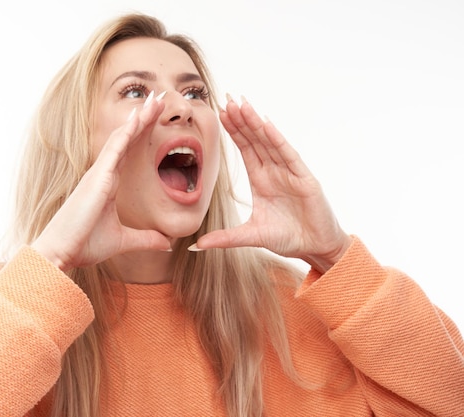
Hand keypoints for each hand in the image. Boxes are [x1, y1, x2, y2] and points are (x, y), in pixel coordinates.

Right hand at [31, 94, 171, 270]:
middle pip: (127, 139)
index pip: (129, 151)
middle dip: (144, 118)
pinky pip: (114, 151)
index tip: (157, 117)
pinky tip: (138, 118)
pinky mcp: (96, 180)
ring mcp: (98, 174)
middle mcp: (102, 174)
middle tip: (159, 99)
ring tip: (155, 101)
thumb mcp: (123, 241)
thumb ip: (146, 239)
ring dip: (139, 119)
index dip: (142, 132)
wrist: (61, 253)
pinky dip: (126, 133)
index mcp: (108, 184)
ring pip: (121, 139)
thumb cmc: (84, 244)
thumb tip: (168, 243)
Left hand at [194, 96, 350, 272]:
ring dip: (255, 123)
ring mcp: (290, 172)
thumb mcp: (251, 236)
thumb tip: (196, 245)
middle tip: (226, 99)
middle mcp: (274, 171)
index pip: (245, 149)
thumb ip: (225, 238)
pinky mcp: (305, 179)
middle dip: (241, 120)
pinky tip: (265, 124)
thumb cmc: (288, 238)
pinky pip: (288, 155)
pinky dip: (277, 139)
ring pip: (269, 142)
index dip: (233, 131)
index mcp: (261, 179)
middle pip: (255, 140)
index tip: (219, 114)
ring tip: (242, 104)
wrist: (316, 248)